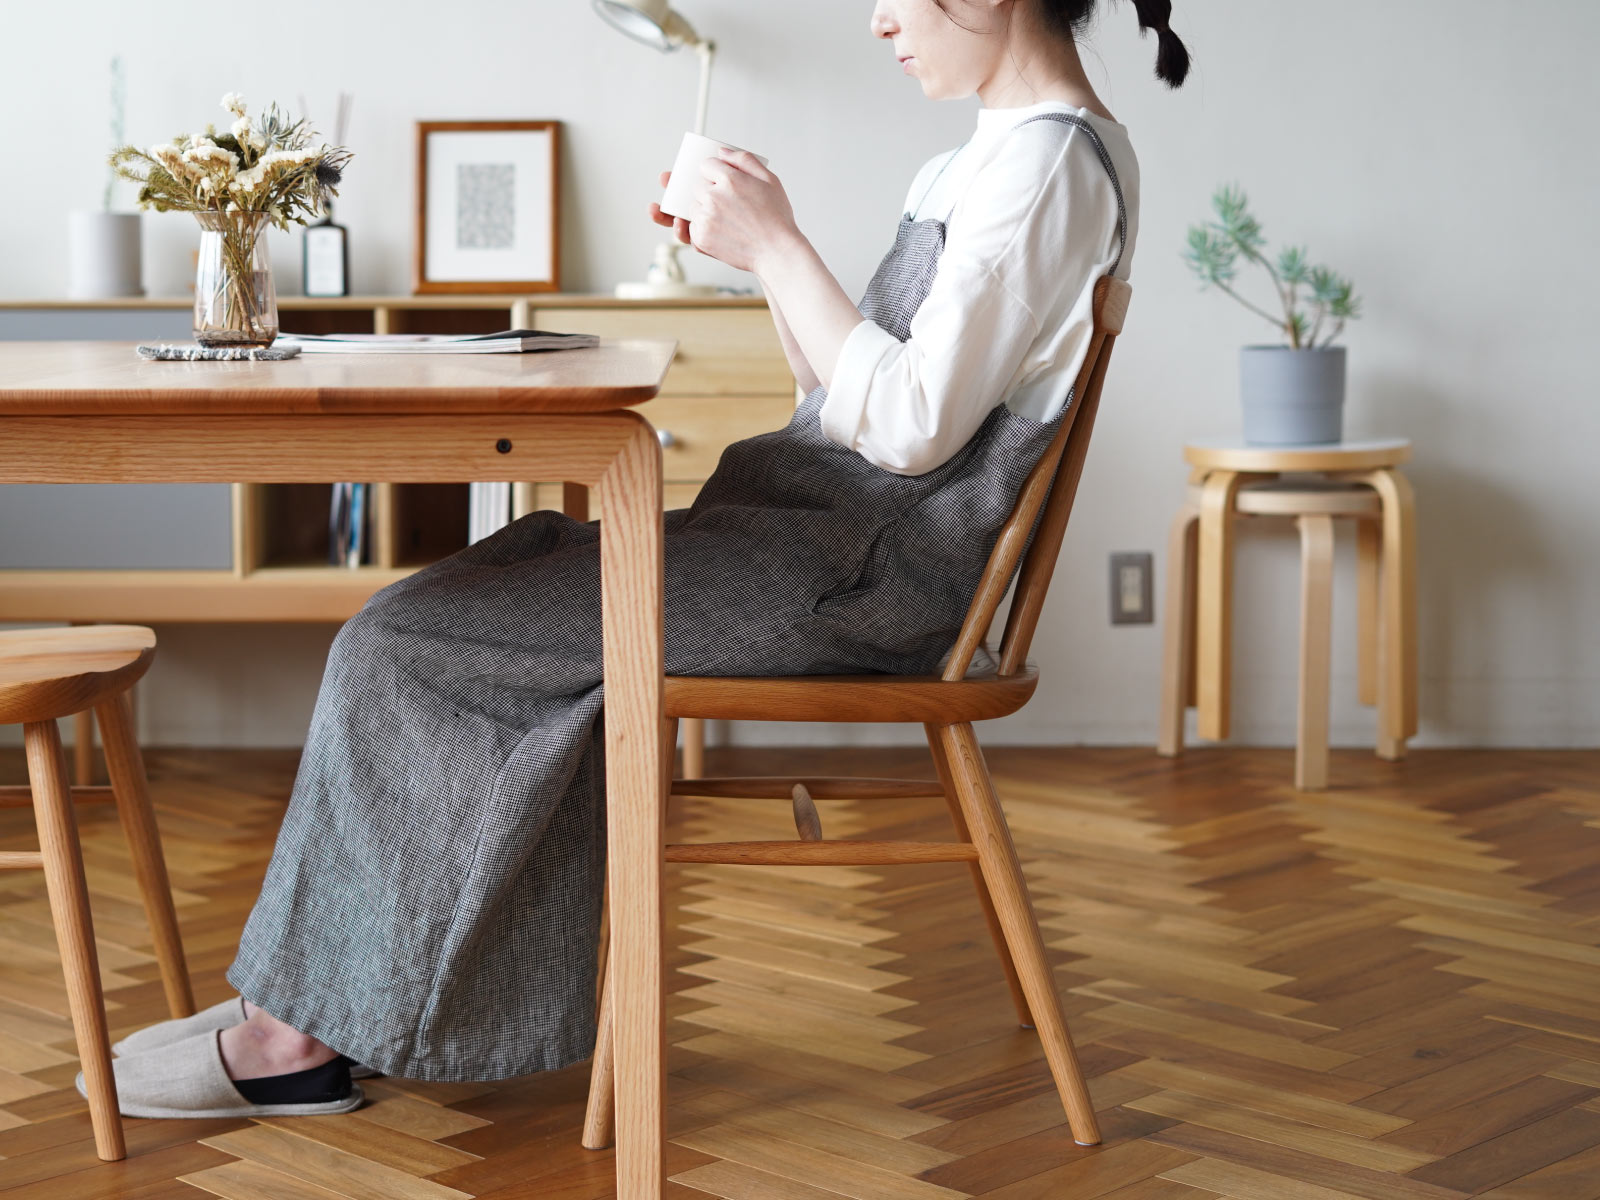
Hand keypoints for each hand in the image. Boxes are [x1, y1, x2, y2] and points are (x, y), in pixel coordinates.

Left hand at [648, 152, 798, 275]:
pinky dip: (704, 230)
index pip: (706, 165)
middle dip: (710, 193)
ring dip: (705, 211)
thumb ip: (744, 160)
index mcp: (729, 179)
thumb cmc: (777, 218)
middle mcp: (713, 197)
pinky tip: (724, 232)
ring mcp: (705, 218)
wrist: (777, 252)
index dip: (716, 174)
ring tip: (729, 221)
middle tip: (731, 206)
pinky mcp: (701, 238)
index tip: (726, 185)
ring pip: (694, 207)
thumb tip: (721, 152)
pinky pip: (693, 228)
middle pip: (697, 186)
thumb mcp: (770, 180)